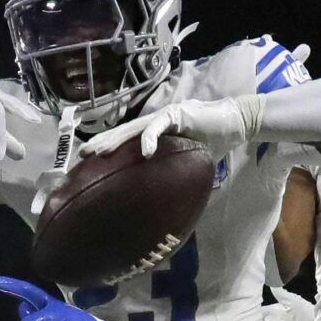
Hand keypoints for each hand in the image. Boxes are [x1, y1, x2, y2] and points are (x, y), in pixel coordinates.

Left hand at [84, 96, 251, 159]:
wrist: (238, 124)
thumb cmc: (214, 143)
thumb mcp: (190, 163)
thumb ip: (175, 175)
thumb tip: (168, 207)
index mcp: (156, 133)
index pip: (127, 141)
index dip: (109, 149)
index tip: (90, 163)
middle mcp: (156, 122)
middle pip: (123, 133)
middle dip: (102, 144)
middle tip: (82, 157)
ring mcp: (165, 116)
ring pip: (134, 127)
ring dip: (116, 140)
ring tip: (100, 153)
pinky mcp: (178, 113)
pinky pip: (159, 126)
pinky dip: (150, 139)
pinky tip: (143, 153)